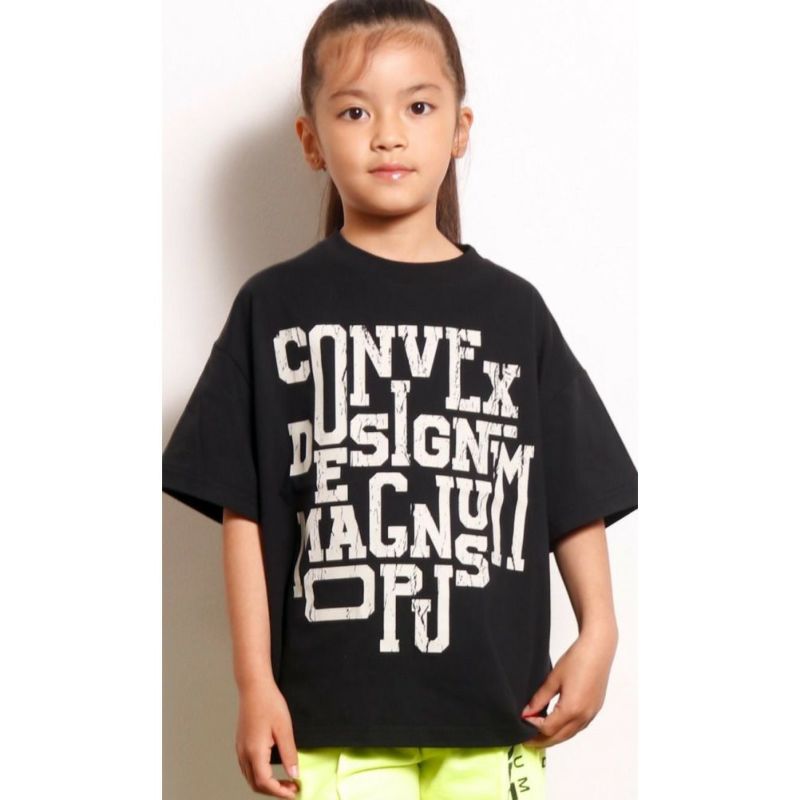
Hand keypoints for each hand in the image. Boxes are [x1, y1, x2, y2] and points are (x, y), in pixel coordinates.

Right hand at [235, 680, 299, 796]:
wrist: (254, 686)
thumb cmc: (268, 703)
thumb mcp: (284, 728)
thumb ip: (289, 754)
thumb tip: (294, 773)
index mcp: (255, 752)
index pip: (265, 782)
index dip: (279, 792)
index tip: (293, 792)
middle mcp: (244, 753)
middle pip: (256, 784)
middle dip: (274, 790)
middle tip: (291, 788)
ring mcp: (240, 748)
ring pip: (250, 777)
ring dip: (266, 784)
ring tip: (284, 781)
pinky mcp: (241, 743)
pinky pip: (247, 767)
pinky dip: (259, 775)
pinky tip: (271, 769)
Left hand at [520, 626, 617, 747]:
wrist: (598, 649)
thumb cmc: (577, 659)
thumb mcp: (553, 679)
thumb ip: (539, 698)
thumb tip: (526, 713)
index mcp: (571, 709)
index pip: (548, 729)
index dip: (533, 728)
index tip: (522, 723)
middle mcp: (583, 716)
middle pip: (559, 737)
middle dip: (541, 740)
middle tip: (527, 740)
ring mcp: (591, 714)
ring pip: (569, 735)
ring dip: (554, 737)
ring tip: (538, 734)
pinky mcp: (595, 709)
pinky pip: (578, 727)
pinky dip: (565, 730)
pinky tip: (556, 725)